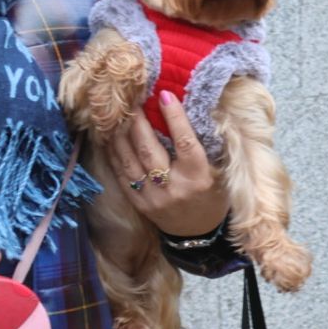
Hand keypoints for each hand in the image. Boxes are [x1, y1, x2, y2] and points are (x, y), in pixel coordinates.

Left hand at [107, 91, 228, 236]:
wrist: (199, 234)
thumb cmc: (211, 195)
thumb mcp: (218, 172)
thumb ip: (203, 145)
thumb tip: (188, 109)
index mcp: (198, 178)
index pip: (184, 143)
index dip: (174, 117)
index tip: (164, 94)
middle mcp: (174, 188)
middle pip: (150, 150)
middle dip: (138, 122)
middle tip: (132, 98)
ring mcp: (153, 198)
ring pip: (131, 162)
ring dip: (120, 135)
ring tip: (117, 113)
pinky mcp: (139, 204)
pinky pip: (122, 175)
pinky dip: (114, 154)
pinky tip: (109, 136)